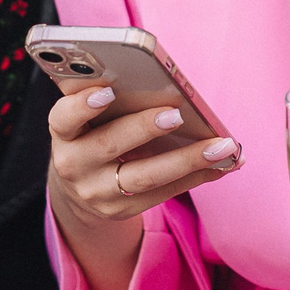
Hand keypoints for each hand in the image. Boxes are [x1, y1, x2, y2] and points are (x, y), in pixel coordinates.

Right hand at [46, 88, 241, 289]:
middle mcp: (74, 165)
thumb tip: (160, 79)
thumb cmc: (94, 131)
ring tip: (222, 146)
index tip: (107, 90)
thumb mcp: (87, 116)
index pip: (63, 118)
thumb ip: (107, 97)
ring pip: (144, 177)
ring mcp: (97, 192)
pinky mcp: (121, 210)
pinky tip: (226, 163)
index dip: (82, 105)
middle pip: (109, 145)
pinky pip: (164, 193)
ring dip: (187, 160)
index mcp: (64, 132)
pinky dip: (198, 176)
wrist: (80, 184)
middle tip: (177, 114)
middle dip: (145, 128)